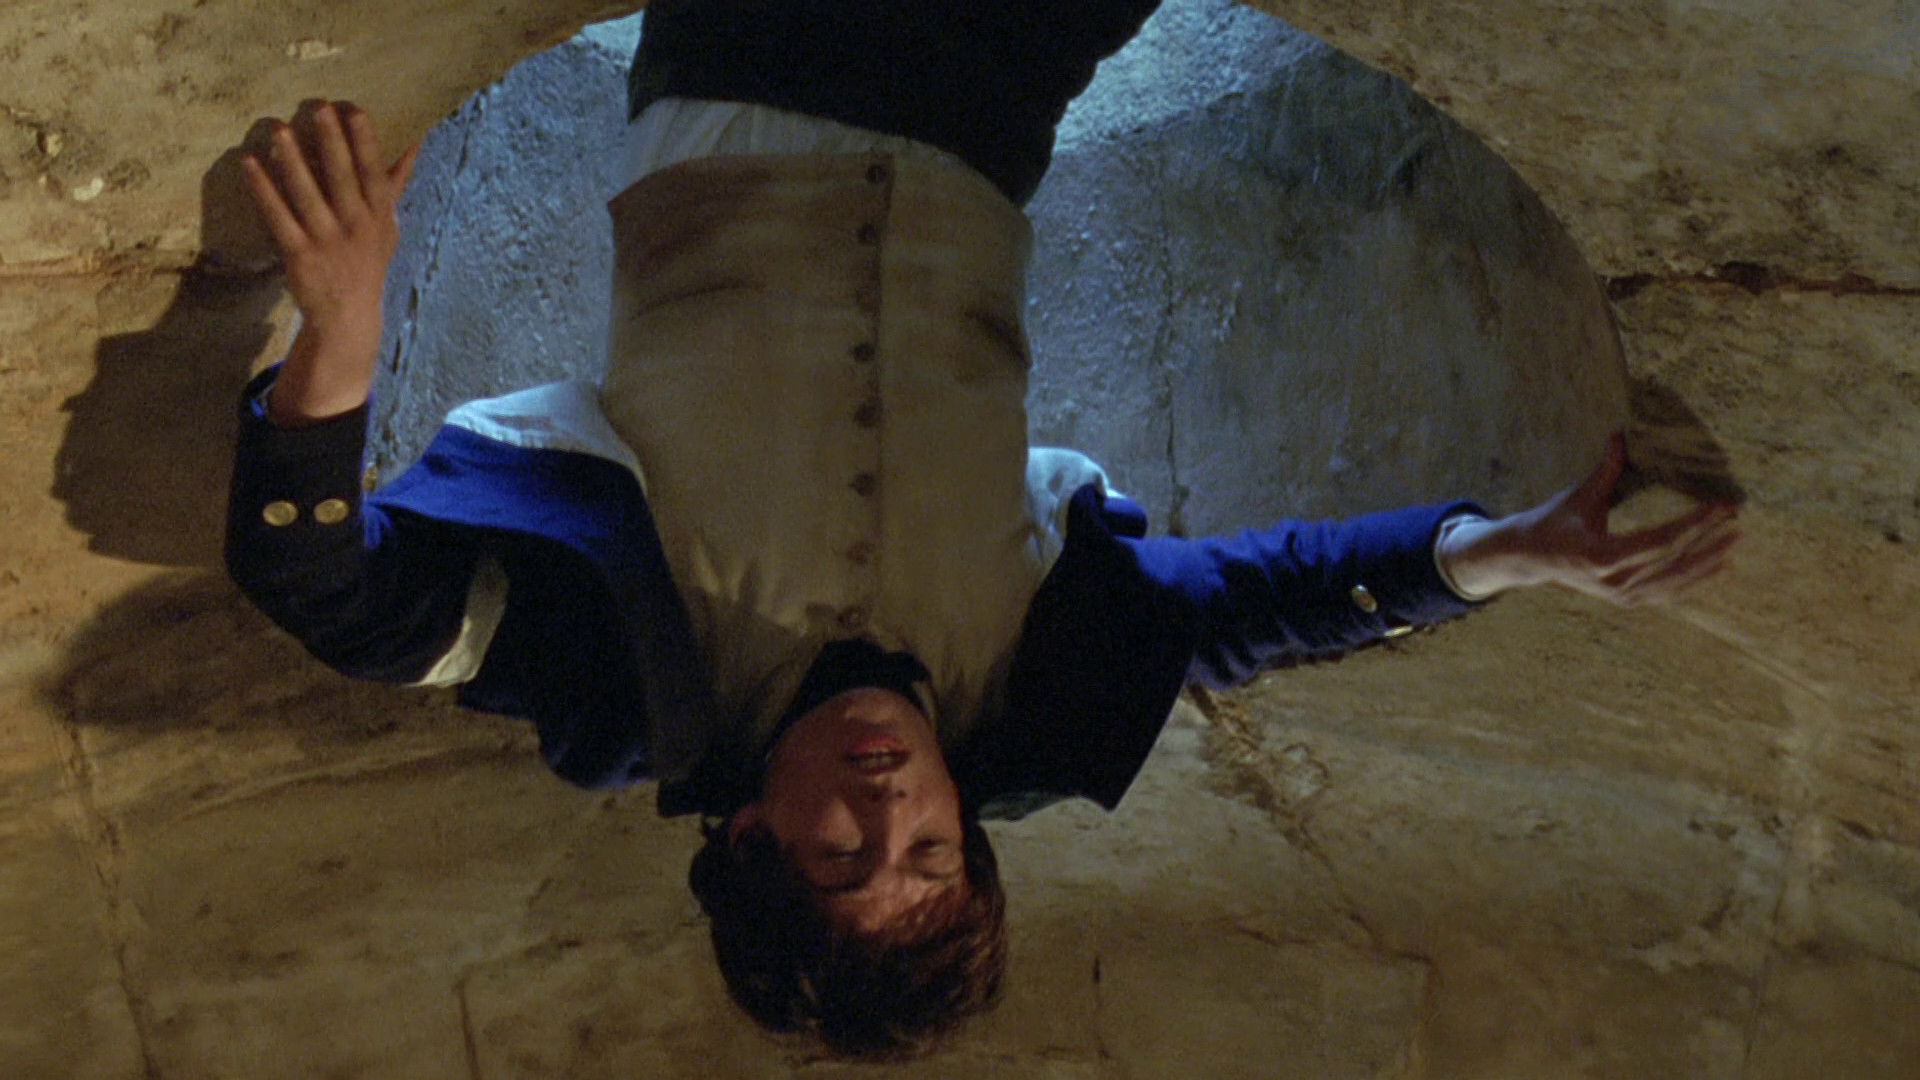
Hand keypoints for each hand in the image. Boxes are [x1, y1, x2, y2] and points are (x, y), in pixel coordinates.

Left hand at [240, 101, 418, 423]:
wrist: (348, 317)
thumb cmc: (367, 262)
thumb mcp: (389, 224)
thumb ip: (395, 183)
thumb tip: (414, 144)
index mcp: (379, 216)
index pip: (373, 174)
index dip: (364, 142)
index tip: (353, 110)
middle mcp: (356, 226)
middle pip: (343, 179)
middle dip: (332, 143)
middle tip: (318, 108)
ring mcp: (327, 241)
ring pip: (308, 195)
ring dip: (293, 162)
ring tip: (278, 130)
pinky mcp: (299, 254)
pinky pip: (278, 217)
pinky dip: (263, 190)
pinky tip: (250, 164)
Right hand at [1439, 433, 1739, 605]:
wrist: (1528, 558)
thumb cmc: (1551, 523)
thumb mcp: (1578, 497)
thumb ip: (1605, 470)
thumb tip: (1621, 435)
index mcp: (1601, 557)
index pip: (1659, 541)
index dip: (1692, 524)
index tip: (1717, 507)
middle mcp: (1614, 582)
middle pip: (1673, 564)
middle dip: (1708, 542)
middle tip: (1735, 521)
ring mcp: (1620, 595)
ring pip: (1674, 582)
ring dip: (1706, 562)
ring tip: (1732, 541)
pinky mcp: (1624, 599)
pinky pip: (1666, 592)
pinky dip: (1692, 579)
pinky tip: (1715, 566)